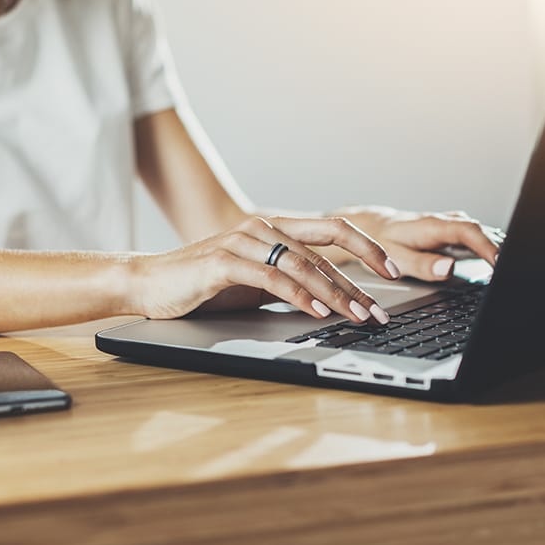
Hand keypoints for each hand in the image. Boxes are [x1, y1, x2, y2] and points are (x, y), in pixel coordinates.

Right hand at [127, 216, 400, 322]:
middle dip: (360, 280)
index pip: (333, 230)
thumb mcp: (255, 283)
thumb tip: (331, 299)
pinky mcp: (225, 261)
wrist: (149, 283)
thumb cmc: (203, 285)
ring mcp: (244, 240)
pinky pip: (273, 278)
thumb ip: (289, 282)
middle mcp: (264, 227)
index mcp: (275, 229)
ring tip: (358, 317)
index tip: (395, 271)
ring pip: (303, 264)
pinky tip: (319, 312)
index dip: (368, 248)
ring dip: (336, 293)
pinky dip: (300, 296)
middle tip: (381, 309)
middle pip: (326, 247)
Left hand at [334, 206, 503, 280]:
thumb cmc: (384, 242)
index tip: (500, 264)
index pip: (469, 231)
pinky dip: (492, 247)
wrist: (375, 226)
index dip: (487, 246)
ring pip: (483, 232)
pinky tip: (500, 262)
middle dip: (502, 249)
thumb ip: (422, 265)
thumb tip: (448, 268)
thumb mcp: (396, 257)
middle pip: (482, 231)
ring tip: (513, 268)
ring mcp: (453, 225)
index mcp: (433, 225)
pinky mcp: (455, 232)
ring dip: (500, 247)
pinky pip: (479, 237)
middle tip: (514, 271)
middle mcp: (446, 222)